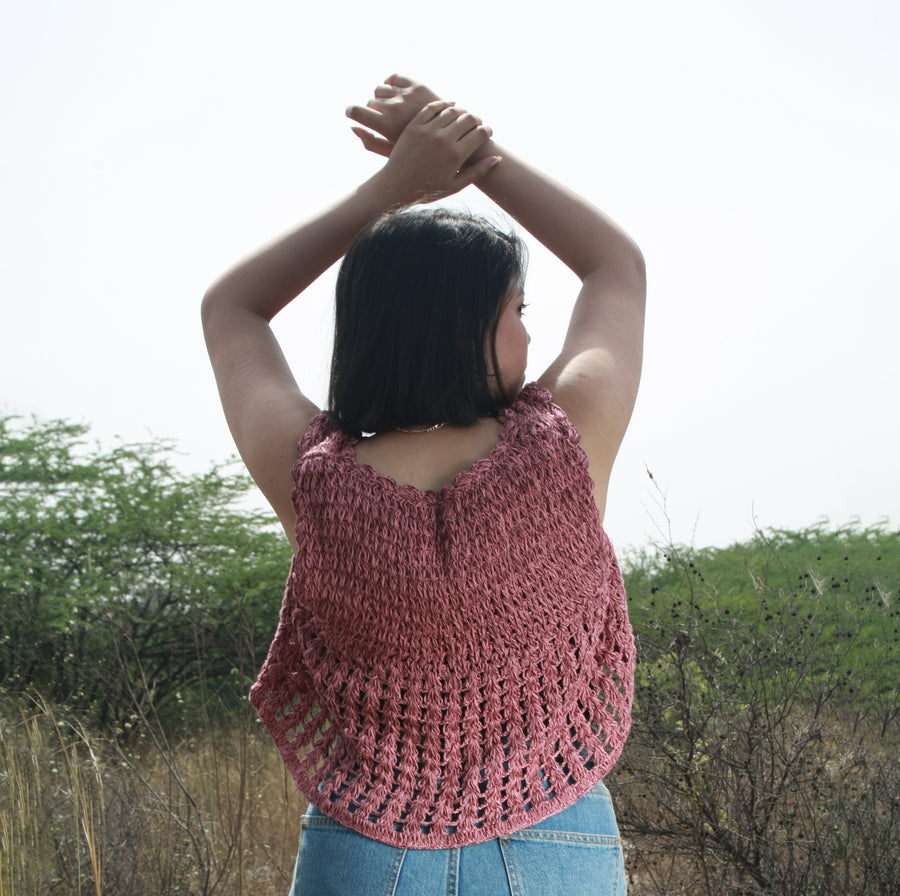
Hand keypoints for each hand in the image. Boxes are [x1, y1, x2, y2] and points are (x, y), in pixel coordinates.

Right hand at [346, 74, 441, 157]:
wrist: (451, 142)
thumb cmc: (419, 154)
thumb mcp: (392, 153)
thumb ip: (370, 141)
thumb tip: (352, 126)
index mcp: (386, 126)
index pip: (355, 111)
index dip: (351, 111)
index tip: (351, 113)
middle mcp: (394, 107)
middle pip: (370, 101)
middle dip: (373, 109)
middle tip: (383, 120)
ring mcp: (406, 95)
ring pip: (380, 88)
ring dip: (381, 97)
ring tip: (390, 107)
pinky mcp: (417, 85)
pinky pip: (393, 77)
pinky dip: (390, 83)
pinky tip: (395, 93)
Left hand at [374, 99, 499, 202]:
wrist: (396, 187)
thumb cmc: (428, 190)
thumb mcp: (455, 186)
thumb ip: (477, 172)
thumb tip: (497, 158)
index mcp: (455, 156)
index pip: (480, 134)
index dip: (487, 130)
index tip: (488, 132)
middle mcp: (443, 140)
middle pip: (468, 119)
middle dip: (477, 119)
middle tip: (478, 123)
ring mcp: (427, 131)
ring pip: (452, 110)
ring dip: (462, 111)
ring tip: (464, 117)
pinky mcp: (414, 125)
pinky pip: (433, 108)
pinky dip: (444, 105)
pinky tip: (449, 107)